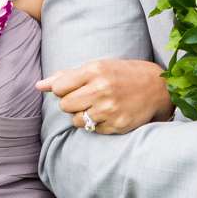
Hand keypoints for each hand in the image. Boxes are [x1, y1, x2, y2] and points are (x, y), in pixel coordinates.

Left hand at [37, 57, 175, 133]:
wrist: (157, 87)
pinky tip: (109, 114)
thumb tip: (39, 86)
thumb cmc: (121, 75)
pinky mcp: (117, 124)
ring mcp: (110, 109)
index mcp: (95, 70)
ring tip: (98, 107)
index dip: (64, 90)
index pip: (59, 88)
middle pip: (65, 105)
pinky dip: (97, 124)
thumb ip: (66, 76)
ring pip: (76, 120)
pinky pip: (93, 130)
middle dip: (72, 103)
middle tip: (88, 98)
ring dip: (83, 116)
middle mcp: (101, 89)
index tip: (75, 88)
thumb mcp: (97, 67)